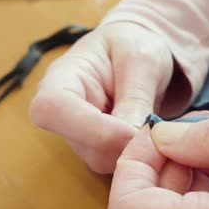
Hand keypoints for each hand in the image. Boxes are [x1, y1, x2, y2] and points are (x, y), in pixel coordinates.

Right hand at [30, 22, 174, 173]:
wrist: (138, 53)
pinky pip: (117, 163)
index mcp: (61, 78)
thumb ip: (136, 93)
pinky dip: (139, 155)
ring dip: (134, 150)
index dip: (91, 128)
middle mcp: (63, 113)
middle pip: (82, 144)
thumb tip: (130, 132)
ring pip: (102, 159)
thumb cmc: (133, 46)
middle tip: (156, 128)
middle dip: (122, 142)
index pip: (51, 110)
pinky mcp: (98, 150)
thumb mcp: (142, 58)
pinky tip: (152, 135)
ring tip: (156, 124)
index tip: (131, 130)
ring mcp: (79, 136)